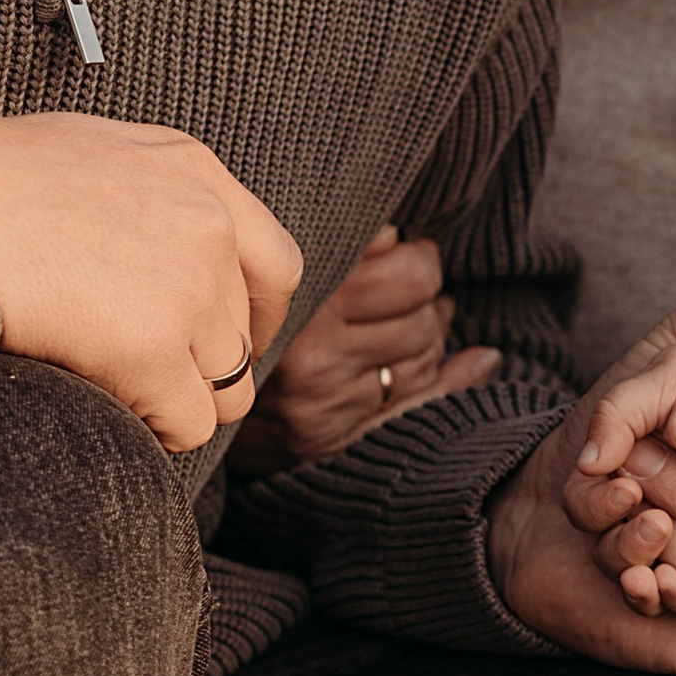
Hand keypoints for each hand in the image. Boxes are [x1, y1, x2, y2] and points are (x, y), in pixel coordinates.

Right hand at [0, 109, 303, 452]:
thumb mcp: (88, 153)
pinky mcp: (151, 346)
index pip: (274, 262)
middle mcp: (207, 225)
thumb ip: (143, 193)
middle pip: (246, 331)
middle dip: (206, 366)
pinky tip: (112, 411)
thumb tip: (157, 241)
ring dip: (179, 401)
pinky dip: (156, 430)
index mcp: (194, 171)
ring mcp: (186, 287)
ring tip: (119, 393)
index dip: (254, 315)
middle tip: (156, 381)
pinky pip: (188, 421)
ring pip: (226, 385)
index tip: (230, 343)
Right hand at [232, 222, 501, 472]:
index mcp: (302, 312)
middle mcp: (316, 365)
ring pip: (426, 359)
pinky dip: (458, 378)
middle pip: (423, 321)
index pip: (409, 278)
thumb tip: (396, 237)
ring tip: (415, 324)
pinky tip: (472, 362)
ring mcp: (332, 407)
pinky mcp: (345, 438)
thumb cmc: (245, 318)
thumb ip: (338, 250)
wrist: (202, 403)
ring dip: (431, 338)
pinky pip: (427, 402)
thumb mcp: (276, 271)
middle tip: (416, 294)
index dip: (420, 261)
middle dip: (429, 303)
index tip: (409, 253)